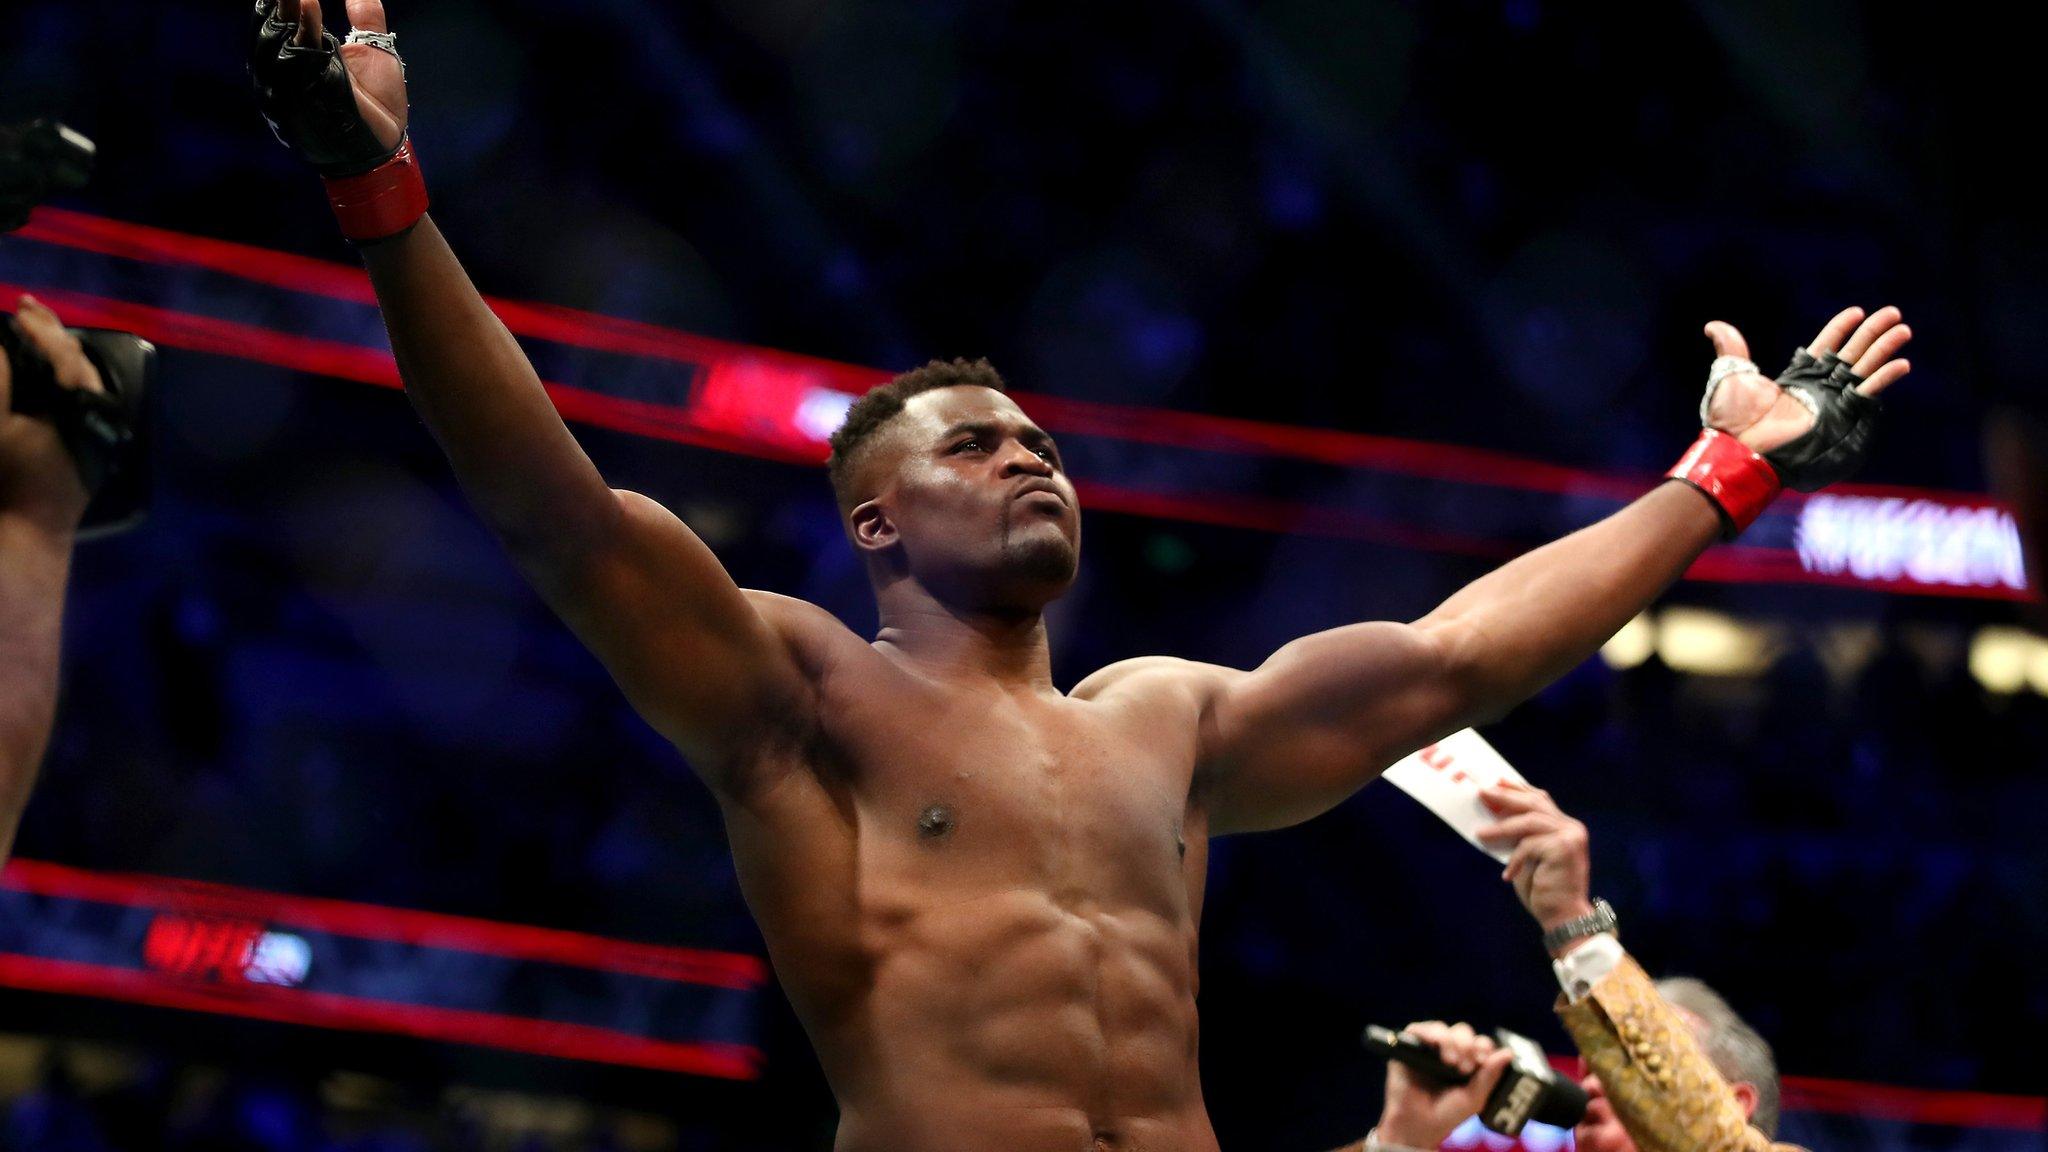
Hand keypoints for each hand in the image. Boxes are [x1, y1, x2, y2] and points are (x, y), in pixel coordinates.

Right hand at [0, 295, 100, 522]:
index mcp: (81, 406)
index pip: (65, 355)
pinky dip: (65, 379)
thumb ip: (2, 382)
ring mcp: (100, 433)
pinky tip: (49, 371)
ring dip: (60, 354)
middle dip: (53, 334)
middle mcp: (100, 416)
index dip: (42, 329)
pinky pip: (84, 400)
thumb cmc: (10, 477)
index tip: (20, 309)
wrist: (29, 532)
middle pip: (81, 365)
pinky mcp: (93, 447)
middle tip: (30, 308)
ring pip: (85, 381)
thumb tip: (3, 351)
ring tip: (39, 330)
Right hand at [251, 0, 406, 171]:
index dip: (281, 0)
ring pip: (278, 40)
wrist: (387, 141)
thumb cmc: (379, 102)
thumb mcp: (373, 51)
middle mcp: (287, 69)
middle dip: (280, 2)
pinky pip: (297, 61)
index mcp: (299, 54)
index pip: (278, 19)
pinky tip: (309, 7)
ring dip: (288, 10)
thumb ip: (366, 18)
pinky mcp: (302, 97)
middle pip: (272, 26)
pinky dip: (302, 31)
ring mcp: (291, 85)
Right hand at [1375, 1021, 1513, 1149]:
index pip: (1479, 1043)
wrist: (1419, 1126)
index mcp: (1467, 1062)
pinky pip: (1418, 1030)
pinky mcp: (1408, 1047)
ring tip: (1450, 1061)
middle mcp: (1448, 1051)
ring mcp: (1428, 1048)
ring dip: (1450, 1041)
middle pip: (1462, 1032)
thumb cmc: (1447, 1115)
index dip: (1483, 1046)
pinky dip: (1428, 1033)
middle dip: (1467, 1045)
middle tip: (1465, 1066)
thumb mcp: (1474, 1098)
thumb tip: (1508, 1053)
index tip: (1482, 1060)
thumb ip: (1489, 1075)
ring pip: (1442, 1028)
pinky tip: (1434, 1044)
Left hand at [1475, 782, 1591, 949]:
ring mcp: (1571, 836)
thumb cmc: (1543, 890)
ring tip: (1480, 833)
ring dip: (1502, 827)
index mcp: (1566, 827)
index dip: (1518, 790)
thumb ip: (1518, 837)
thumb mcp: (1526, 857)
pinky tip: (1508, 875)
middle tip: (1483, 793)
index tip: (1497, 782)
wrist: (1563, 917)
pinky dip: (1515, 859)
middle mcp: (1572, 828)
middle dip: (1506, 797)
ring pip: (1530, 821)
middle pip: (1535, 803)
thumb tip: (1492, 817)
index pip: (1541, 800)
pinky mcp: (1564, 848)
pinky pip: (1529, 845)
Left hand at [1702, 306, 1910, 452]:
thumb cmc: (1733, 420)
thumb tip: (1713, 326)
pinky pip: (1868, 393)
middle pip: (1853, 353)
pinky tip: (1901, 364)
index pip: (1825, 345)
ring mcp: (1834, 402)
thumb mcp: (1731, 377)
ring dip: (1884, 349)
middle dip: (1872, 333)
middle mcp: (1819, 388)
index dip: (1841, 328)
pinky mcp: (1843, 416)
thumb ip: (1731, 349)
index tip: (1856, 311)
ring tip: (1903, 330)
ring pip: (1865, 368)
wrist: (1743, 451)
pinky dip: (1884, 378)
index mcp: (1797, 377)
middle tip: (1893, 313)